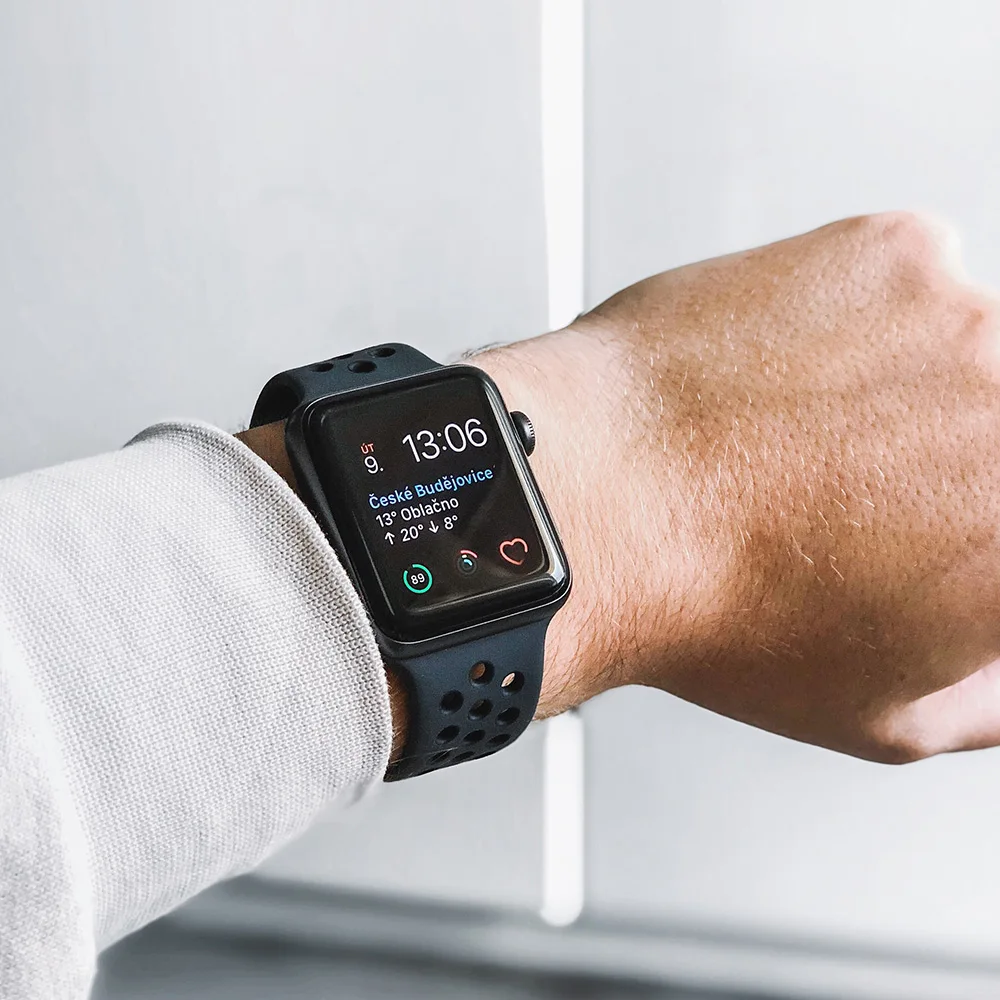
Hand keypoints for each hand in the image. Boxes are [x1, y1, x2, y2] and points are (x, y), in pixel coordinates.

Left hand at [480, 212, 999, 763]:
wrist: (603, 505)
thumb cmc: (716, 613)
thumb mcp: (885, 715)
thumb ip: (988, 692)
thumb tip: (999, 663)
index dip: (970, 528)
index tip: (940, 534)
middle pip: (999, 426)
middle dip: (952, 462)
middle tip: (856, 493)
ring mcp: (974, 323)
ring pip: (966, 353)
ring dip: (905, 390)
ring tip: (794, 441)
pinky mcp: (898, 253)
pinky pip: (906, 283)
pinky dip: (855, 324)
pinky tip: (780, 381)